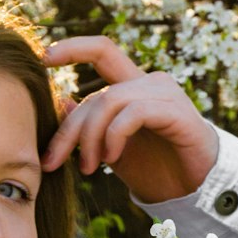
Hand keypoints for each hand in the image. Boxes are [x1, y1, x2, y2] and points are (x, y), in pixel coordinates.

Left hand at [41, 36, 217, 203]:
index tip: (42, 58)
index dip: (73, 48)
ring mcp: (165, 94)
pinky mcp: (176, 111)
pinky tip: (110, 159)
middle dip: (68, 130)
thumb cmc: (156, 167)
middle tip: (51, 162)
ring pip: (109, 102)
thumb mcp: (111, 147)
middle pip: (96, 94)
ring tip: (87, 167)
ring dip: (89, 138)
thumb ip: (89, 124)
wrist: (195, 189)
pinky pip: (132, 114)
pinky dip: (114, 136)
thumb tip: (60, 100)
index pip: (102, 51)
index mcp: (133, 86)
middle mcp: (149, 82)